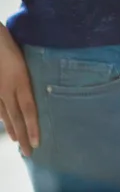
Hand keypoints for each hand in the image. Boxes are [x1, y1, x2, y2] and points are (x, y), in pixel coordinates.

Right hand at [0, 24, 38, 156]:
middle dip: (23, 136)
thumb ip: (31, 70)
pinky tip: (6, 124)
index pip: (28, 108)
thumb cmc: (10, 41)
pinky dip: (2, 117)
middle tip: (28, 153)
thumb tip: (41, 79)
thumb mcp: (25, 55)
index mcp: (20, 79)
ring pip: (5, 114)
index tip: (36, 142)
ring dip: (13, 129)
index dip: (32, 126)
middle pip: (16, 117)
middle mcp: (7, 88)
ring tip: (18, 142)